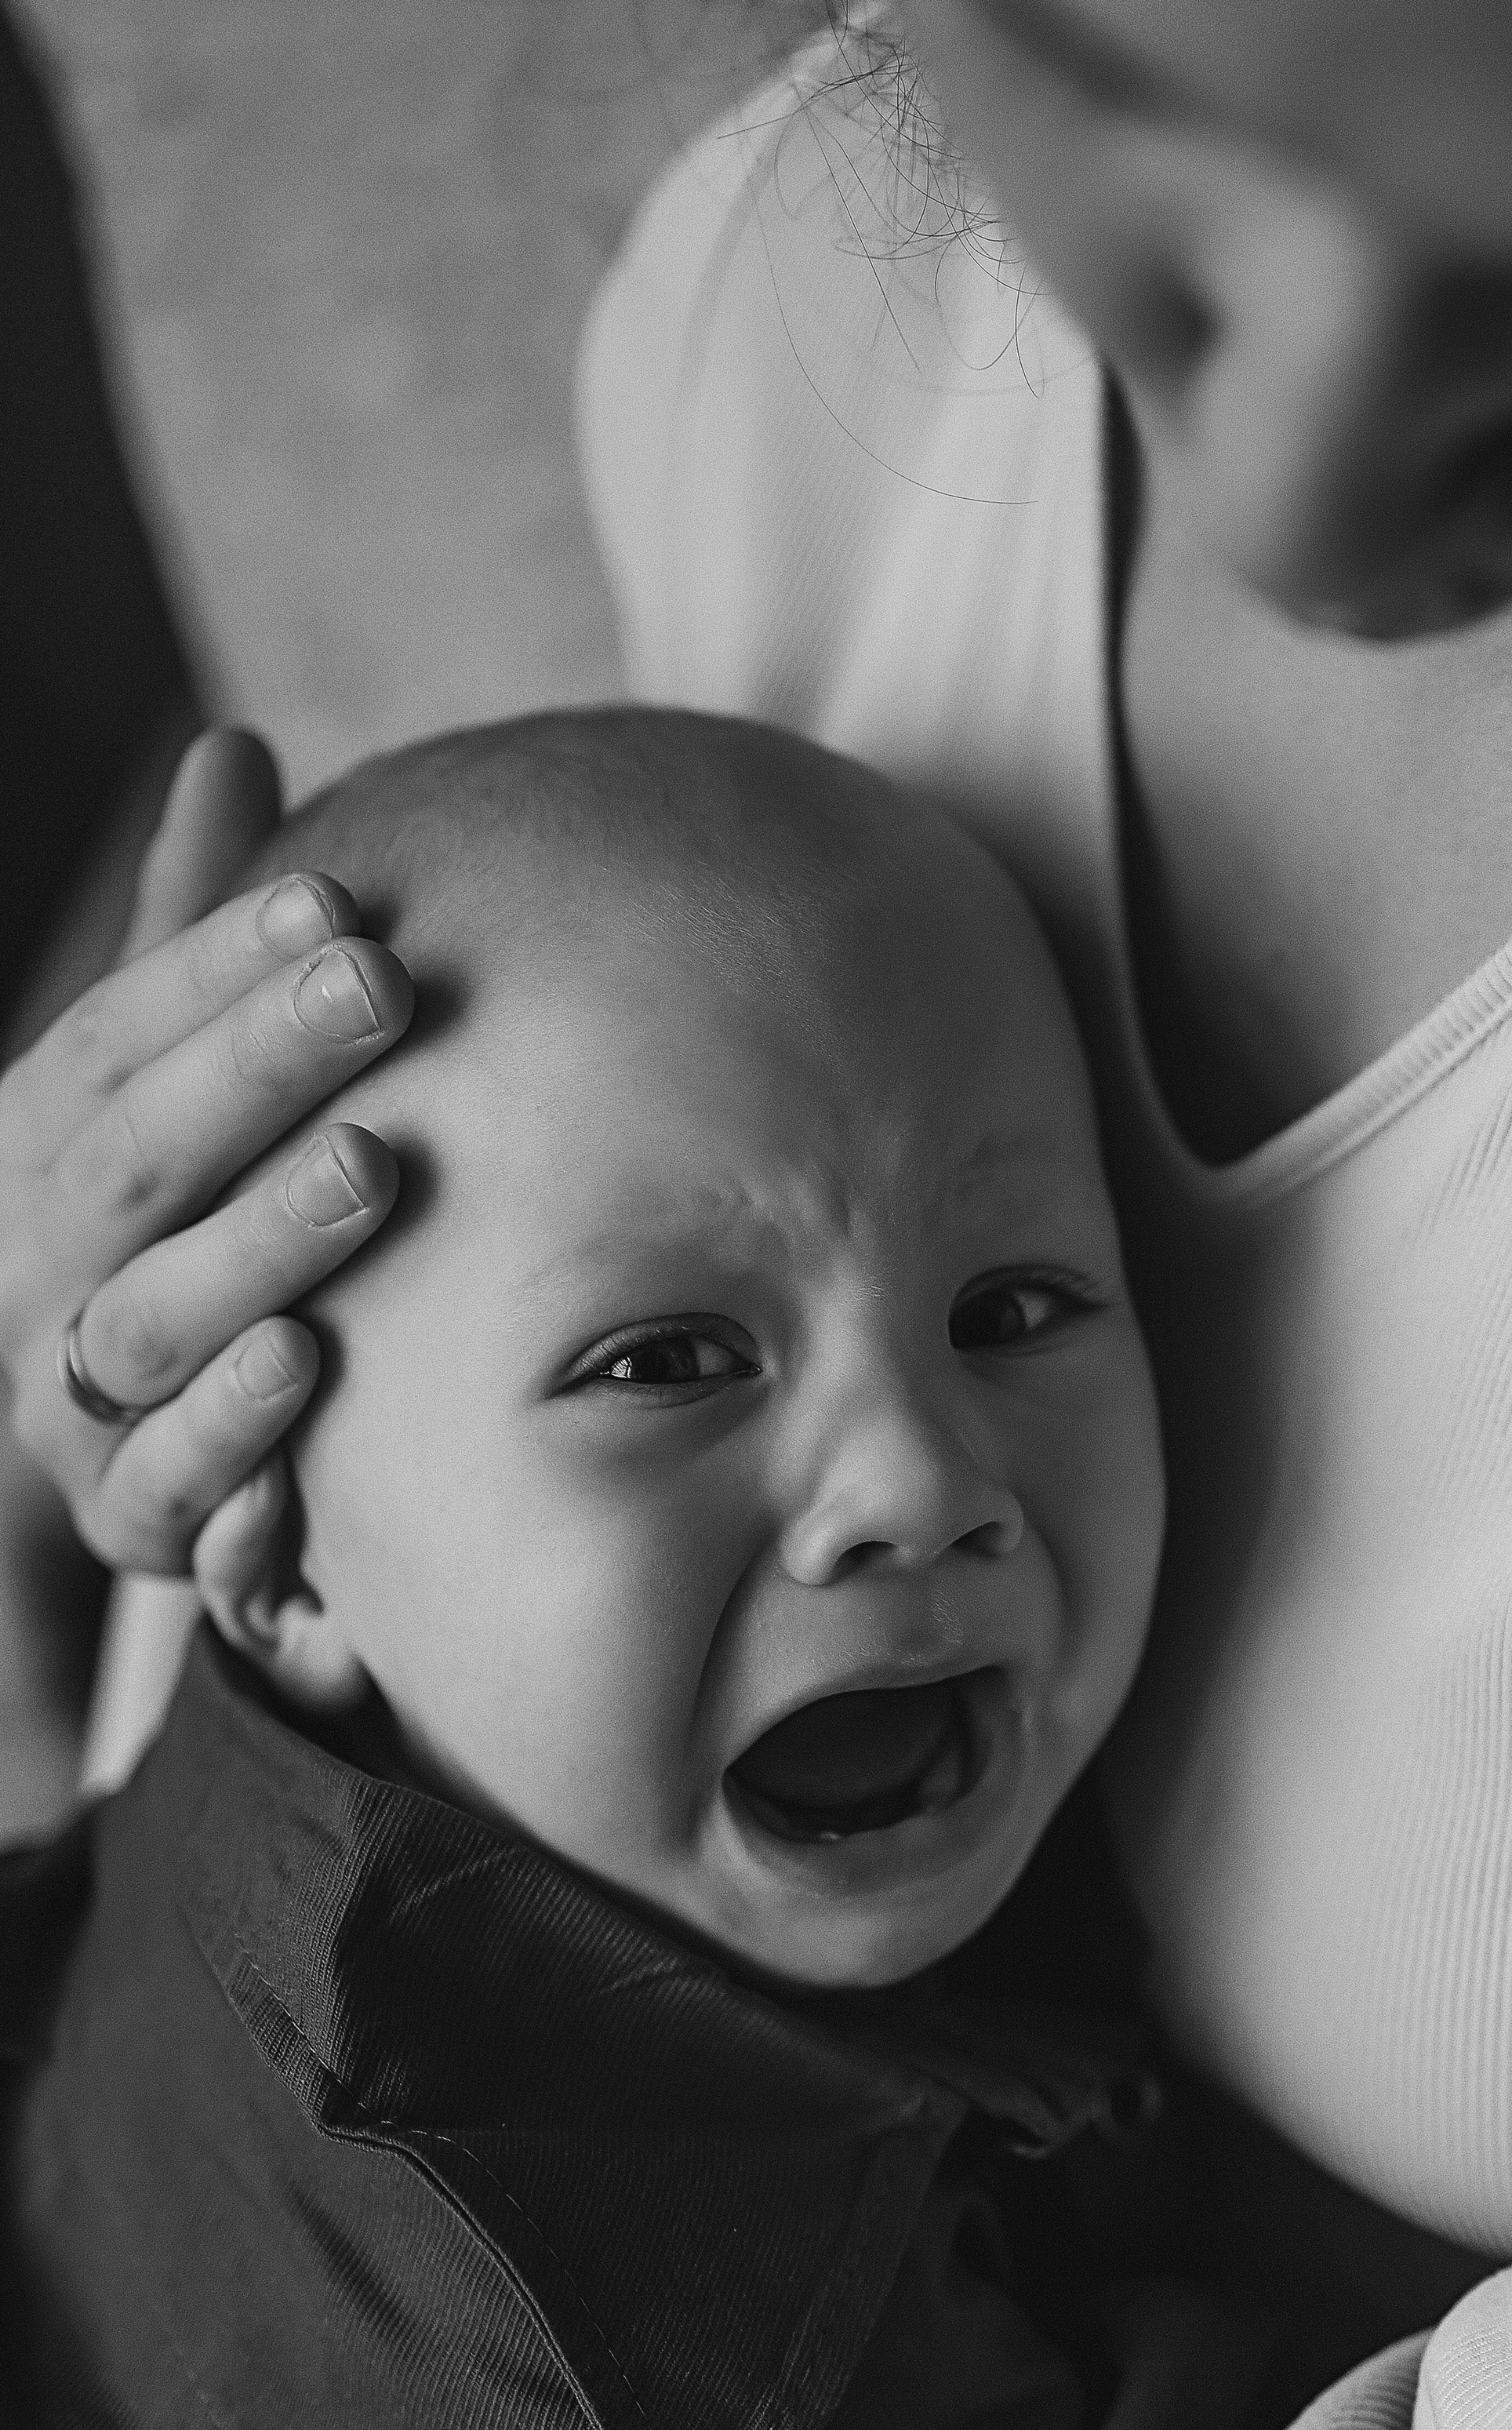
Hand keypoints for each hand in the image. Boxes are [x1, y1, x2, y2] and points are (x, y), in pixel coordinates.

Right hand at [0, 728, 408, 1574]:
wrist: (93, 1448)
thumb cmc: (160, 1228)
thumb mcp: (158, 1083)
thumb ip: (195, 941)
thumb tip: (233, 738)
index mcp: (40, 1147)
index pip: (116, 1040)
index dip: (215, 966)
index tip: (335, 899)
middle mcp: (39, 1266)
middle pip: (136, 1160)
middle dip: (253, 1070)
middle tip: (382, 988)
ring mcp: (74, 1398)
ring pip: (156, 1321)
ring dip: (261, 1243)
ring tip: (369, 1165)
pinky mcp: (128, 1519)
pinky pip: (170, 1493)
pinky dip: (234, 1444)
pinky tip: (307, 1376)